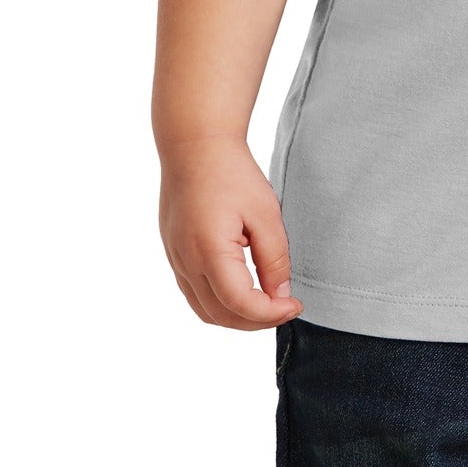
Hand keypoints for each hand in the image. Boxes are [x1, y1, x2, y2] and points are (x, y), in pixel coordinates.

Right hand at [158, 135, 304, 329]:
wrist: (194, 145)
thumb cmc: (232, 173)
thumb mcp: (265, 213)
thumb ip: (274, 258)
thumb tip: (280, 294)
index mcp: (209, 252)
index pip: (240, 305)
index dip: (271, 314)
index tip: (294, 304)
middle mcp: (186, 262)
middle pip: (220, 316)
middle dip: (256, 321)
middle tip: (285, 307)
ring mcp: (175, 260)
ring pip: (204, 310)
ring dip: (236, 317)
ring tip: (266, 303)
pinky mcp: (173, 253)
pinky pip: (193, 293)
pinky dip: (218, 303)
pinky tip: (242, 289)